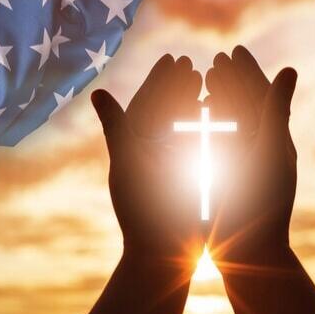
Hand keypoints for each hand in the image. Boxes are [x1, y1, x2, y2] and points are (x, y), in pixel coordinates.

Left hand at [92, 55, 203, 266]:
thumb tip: (95, 91)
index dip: (158, 81)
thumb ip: (116, 127)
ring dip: (190, 103)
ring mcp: (166, 167)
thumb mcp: (129, 166)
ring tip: (205, 81)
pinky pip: (194, 148)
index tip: (173, 58)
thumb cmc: (142, 213)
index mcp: (130, 148)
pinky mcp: (183, 180)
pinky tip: (218, 118)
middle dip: (175, 87)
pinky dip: (203, 129)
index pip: (143, 106)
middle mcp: (146, 155)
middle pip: (162, 113)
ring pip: (179, 128)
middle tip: (190, 63)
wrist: (162, 255)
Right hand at [204, 46, 297, 268]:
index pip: (262, 97)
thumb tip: (289, 68)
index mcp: (275, 141)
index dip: (248, 72)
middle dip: (233, 82)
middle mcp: (262, 151)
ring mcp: (246, 166)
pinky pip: (219, 147)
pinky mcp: (230, 182)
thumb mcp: (269, 153)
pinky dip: (209, 130)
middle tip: (218, 59)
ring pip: (232, 126)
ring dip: (220, 101)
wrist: (251, 254)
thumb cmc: (261, 205)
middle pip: (246, 107)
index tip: (234, 49)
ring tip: (205, 82)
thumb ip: (276, 110)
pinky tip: (194, 123)